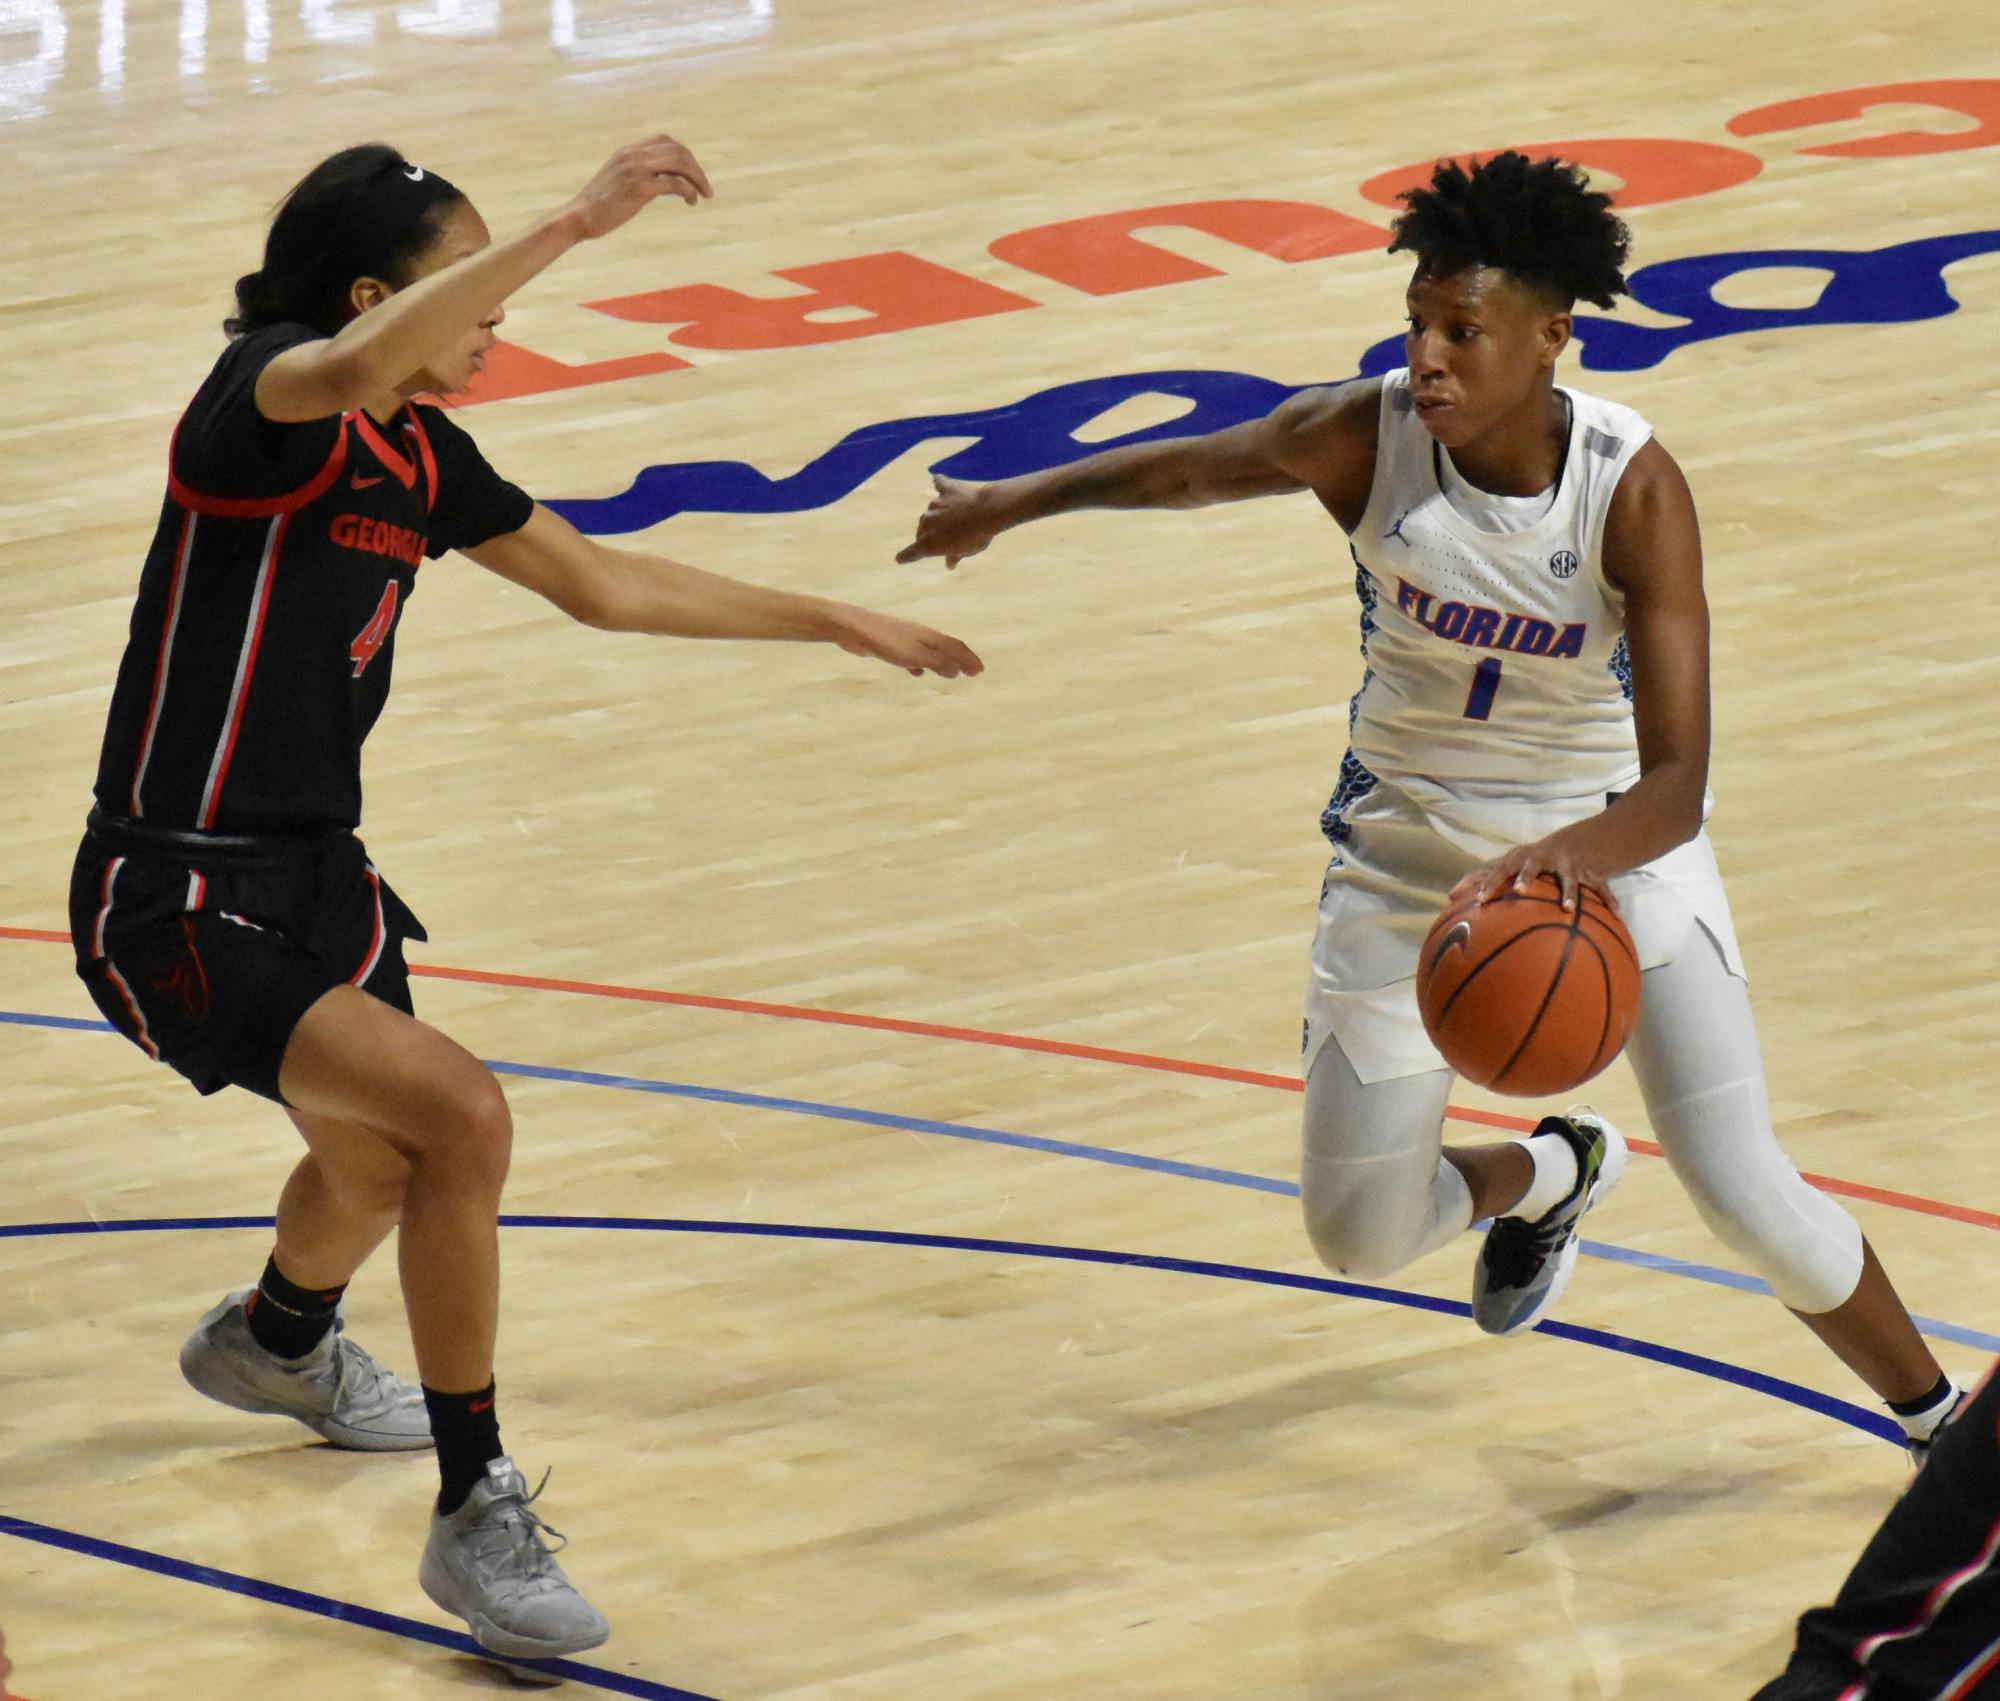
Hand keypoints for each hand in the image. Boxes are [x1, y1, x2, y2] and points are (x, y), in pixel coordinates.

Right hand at [561, 135, 713, 238]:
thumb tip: (657, 183)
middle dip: (696, 168)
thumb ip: (635, 175)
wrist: (578, 217)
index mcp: (628, 151)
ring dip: (698, 178)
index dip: (684, 155)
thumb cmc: (597, 206)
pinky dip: (688, 192)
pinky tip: (691, 201)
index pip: (665, 140)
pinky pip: (675, 184)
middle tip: (705, 188)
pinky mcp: (640, 188)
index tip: (692, 174)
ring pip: (680, 163)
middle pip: (678, 150)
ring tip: (705, 194)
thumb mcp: (617, 181)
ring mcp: (636, 169)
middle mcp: (633, 155)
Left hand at [830, 605, 984, 678]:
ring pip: (929, 651)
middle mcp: (920, 635)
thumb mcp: (913, 655)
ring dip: (942, 662)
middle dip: (960, 660)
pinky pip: (912, 656)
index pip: (954, 647)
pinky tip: (917, 672)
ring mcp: (905, 639)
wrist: (852, 628)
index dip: (968, 659)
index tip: (980, 671)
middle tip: (972, 672)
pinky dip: (920, 664)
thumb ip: (935, 662)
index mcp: (928, 636)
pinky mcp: (890, 645)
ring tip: (950, 673)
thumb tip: (957, 671)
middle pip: (945, 648)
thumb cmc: (884, 641)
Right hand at [896, 475, 1010, 568]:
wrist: (988, 512)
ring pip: (931, 511)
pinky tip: (936, 479)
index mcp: (928, 543)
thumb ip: (954, 556)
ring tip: (956, 517)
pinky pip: (939, 484)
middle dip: (931, 534)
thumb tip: (950, 564)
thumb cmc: (977, 537)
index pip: (911, 552)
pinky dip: (939, 483)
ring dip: (939, 514)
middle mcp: (926, 523)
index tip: (900, 559)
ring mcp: (935, 504)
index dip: (906, 556)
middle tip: (948, 537)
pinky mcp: (946, 489)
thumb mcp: (966, 551)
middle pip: (923, 530)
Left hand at [1447, 834, 1620, 914]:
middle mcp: (1543, 857)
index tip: (1476, 900)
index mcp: (1520, 858)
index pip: (1499, 867)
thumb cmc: (1531, 862)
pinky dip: (1608, 901)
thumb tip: (1448, 897)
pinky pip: (1601, 888)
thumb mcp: (1508, 866)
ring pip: (1569, 878)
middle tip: (1518, 890)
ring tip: (1566, 909)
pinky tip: (1617, 916)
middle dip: (1524, 875)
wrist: (1577, 843)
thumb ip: (1480, 879)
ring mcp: (1568, 864)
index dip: (1487, 881)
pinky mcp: (1590, 873)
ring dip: (1568, 892)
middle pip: (1531, 864)